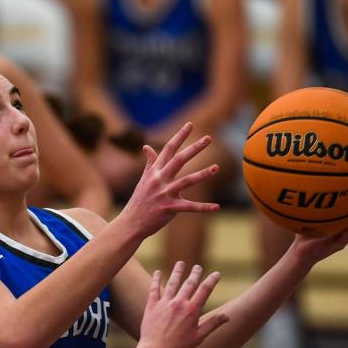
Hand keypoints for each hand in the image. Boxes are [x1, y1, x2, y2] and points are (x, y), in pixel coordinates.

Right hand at [118, 122, 219, 238]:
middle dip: (194, 148)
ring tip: (217, 167)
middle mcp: (159, 180)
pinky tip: (217, 207)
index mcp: (154, 171)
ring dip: (203, 174)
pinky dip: (203, 208)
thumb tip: (146, 146)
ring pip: (186, 181)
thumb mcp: (143, 179)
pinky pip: (189, 207)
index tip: (190, 124)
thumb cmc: (139, 201)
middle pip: (179, 160)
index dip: (179, 136)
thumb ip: (149, 163)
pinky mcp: (169, 208)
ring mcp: (164, 194)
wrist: (131, 222)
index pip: (168, 149)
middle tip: (208, 138)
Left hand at [137, 262, 227, 347]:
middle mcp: (179, 303)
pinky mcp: (152, 305)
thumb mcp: (199, 337)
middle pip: (189, 283)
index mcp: (192, 310)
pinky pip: (154, 289)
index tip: (217, 274)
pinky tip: (157, 272)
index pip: (205, 290)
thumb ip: (213, 324)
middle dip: (195, 274)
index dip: (212, 280)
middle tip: (198, 267)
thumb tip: (227, 316)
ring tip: (180, 263)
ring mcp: (165, 303)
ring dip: (177, 272)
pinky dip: (156, 279)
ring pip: (172, 283)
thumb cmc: (179, 347)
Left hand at [289, 205, 347, 267]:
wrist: (300, 253)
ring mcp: (342, 239)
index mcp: (345, 224)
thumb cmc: (306, 234)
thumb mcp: (311, 217)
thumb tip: (310, 184)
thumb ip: (314, 204)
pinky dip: (345, 235)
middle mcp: (347, 231)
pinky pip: (341, 241)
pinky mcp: (332, 247)